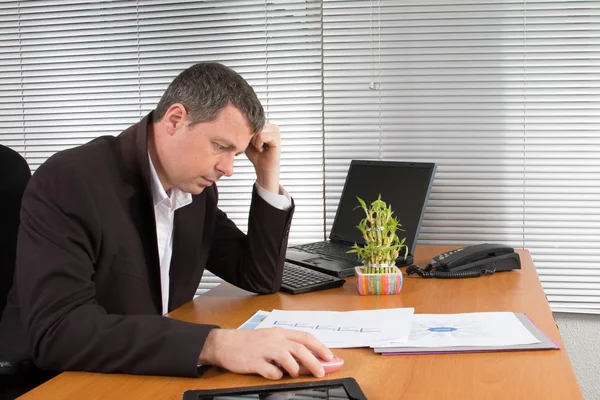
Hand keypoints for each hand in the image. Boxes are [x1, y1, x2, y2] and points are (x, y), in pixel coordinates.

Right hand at [198, 328, 333, 379]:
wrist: (224, 343)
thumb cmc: (248, 342)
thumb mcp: (270, 339)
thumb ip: (287, 347)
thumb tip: (307, 360)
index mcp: (279, 332)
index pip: (305, 337)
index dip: (320, 347)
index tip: (330, 356)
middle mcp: (274, 339)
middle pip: (300, 348)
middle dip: (314, 361)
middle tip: (321, 371)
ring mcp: (264, 350)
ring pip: (288, 358)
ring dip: (296, 368)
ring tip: (296, 374)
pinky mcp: (254, 362)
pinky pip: (271, 371)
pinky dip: (276, 375)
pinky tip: (274, 375)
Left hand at [245, 122, 280, 193]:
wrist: (262, 168)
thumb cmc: (256, 155)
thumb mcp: (247, 139)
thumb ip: (246, 129)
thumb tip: (240, 122)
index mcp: (266, 125)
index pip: (252, 122)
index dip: (248, 133)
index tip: (253, 143)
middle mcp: (272, 126)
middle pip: (254, 125)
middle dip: (251, 138)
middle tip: (257, 147)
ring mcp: (276, 131)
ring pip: (257, 131)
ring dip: (255, 142)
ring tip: (260, 148)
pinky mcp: (276, 138)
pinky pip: (261, 136)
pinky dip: (258, 145)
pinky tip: (262, 150)